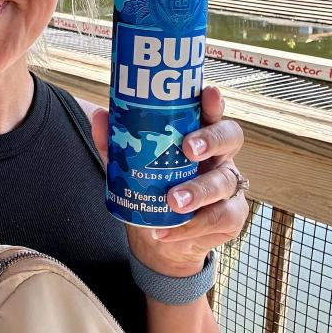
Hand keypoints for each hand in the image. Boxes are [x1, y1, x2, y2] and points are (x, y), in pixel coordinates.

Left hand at [91, 85, 247, 276]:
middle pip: (231, 136)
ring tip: (173, 201)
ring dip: (199, 190)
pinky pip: (220, 218)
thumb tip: (100, 116)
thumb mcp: (131, 166)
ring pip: (225, 181)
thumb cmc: (152, 191)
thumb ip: (117, 143)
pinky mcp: (231, 216)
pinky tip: (168, 231)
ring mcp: (228, 186)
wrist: (158, 240)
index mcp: (199, 135)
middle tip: (187, 148)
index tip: (207, 92)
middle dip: (211, 139)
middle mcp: (220, 156)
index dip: (213, 101)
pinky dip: (192, 226)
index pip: (211, 112)